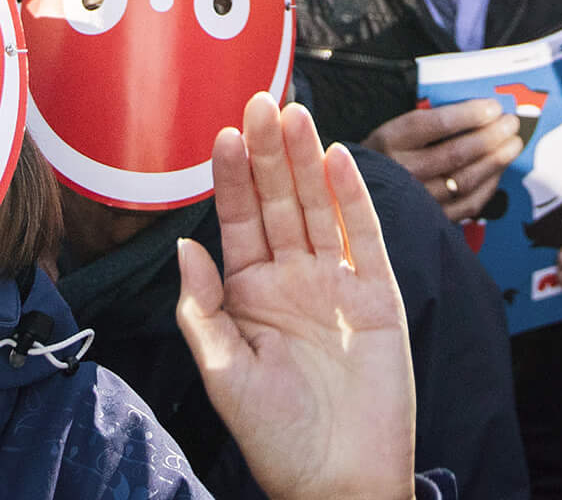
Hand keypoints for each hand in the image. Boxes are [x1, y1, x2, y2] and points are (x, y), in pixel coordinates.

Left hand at [177, 95, 413, 499]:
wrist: (339, 479)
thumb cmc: (277, 438)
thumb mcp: (224, 375)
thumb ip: (204, 310)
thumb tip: (184, 248)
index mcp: (250, 295)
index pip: (236, 221)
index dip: (229, 178)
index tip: (220, 135)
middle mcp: (292, 280)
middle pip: (277, 202)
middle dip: (267, 153)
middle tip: (258, 101)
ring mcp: (336, 284)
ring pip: (318, 208)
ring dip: (306, 162)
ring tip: (294, 115)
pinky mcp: (377, 296)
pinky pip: (361, 238)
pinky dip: (351, 199)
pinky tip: (337, 160)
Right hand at [364, 97, 521, 221]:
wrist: (354, 197)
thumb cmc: (381, 157)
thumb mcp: (391, 131)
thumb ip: (426, 120)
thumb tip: (475, 111)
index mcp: (389, 141)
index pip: (435, 124)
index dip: (468, 115)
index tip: (492, 107)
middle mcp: (401, 171)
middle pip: (456, 152)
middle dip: (491, 135)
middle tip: (511, 123)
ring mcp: (416, 199)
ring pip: (465, 179)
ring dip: (495, 160)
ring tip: (512, 145)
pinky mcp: (429, 219)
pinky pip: (468, 205)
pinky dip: (488, 186)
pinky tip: (497, 172)